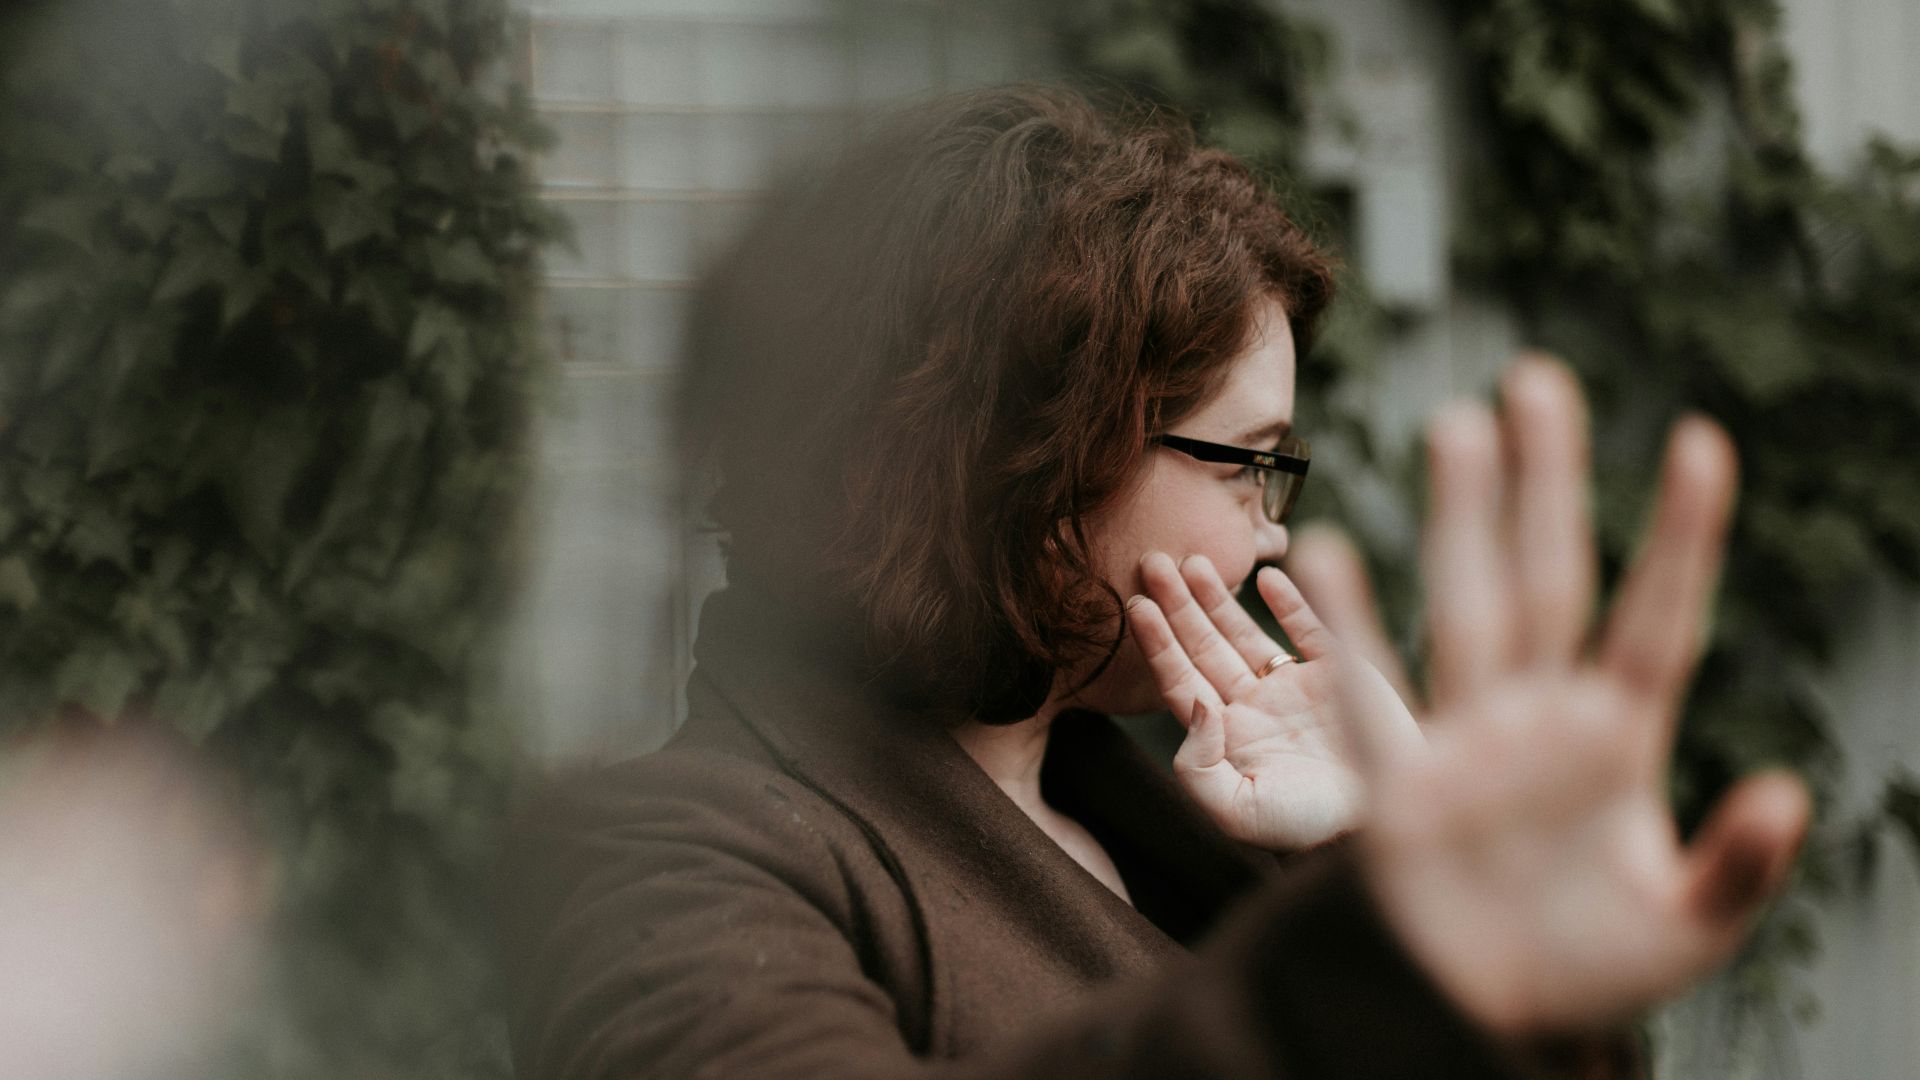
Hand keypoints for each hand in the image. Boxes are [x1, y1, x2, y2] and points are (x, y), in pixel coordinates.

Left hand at [1123, 551, 1420, 848]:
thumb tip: (1191, 704)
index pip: (1181, 680)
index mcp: (1227, 737)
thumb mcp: (1237, 812)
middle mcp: (1254, 707)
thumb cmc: (1306, 829)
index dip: (1157, 642)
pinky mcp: (1340, 674)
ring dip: (1219, 598)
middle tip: (1152, 561)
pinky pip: (1309, 630)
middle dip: (1177, 605)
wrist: (1382, 825)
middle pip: (1204, 647)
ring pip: (1246, 633)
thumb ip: (1198, 767)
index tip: (1136, 604)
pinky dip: (1290, 603)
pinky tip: (1267, 577)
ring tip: (1191, 561)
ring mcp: (1295, 688)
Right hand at [1352, 357, 1808, 1034]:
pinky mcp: (1399, 783)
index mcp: (1617, 738)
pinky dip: (1349, 628)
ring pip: (1468, 605)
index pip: (1658, 619)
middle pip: (1549, 576)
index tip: (1701, 443)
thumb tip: (1788, 792)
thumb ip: (1737, 867)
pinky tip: (1328, 554)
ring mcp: (1465, 739)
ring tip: (1458, 422)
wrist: (1471, 1014)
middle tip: (1538, 378)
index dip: (1681, 537)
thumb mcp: (1684, 929)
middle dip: (1548, 481)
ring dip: (1463, 517)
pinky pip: (1370, 695)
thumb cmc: (1579, 967)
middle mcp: (1538, 716)